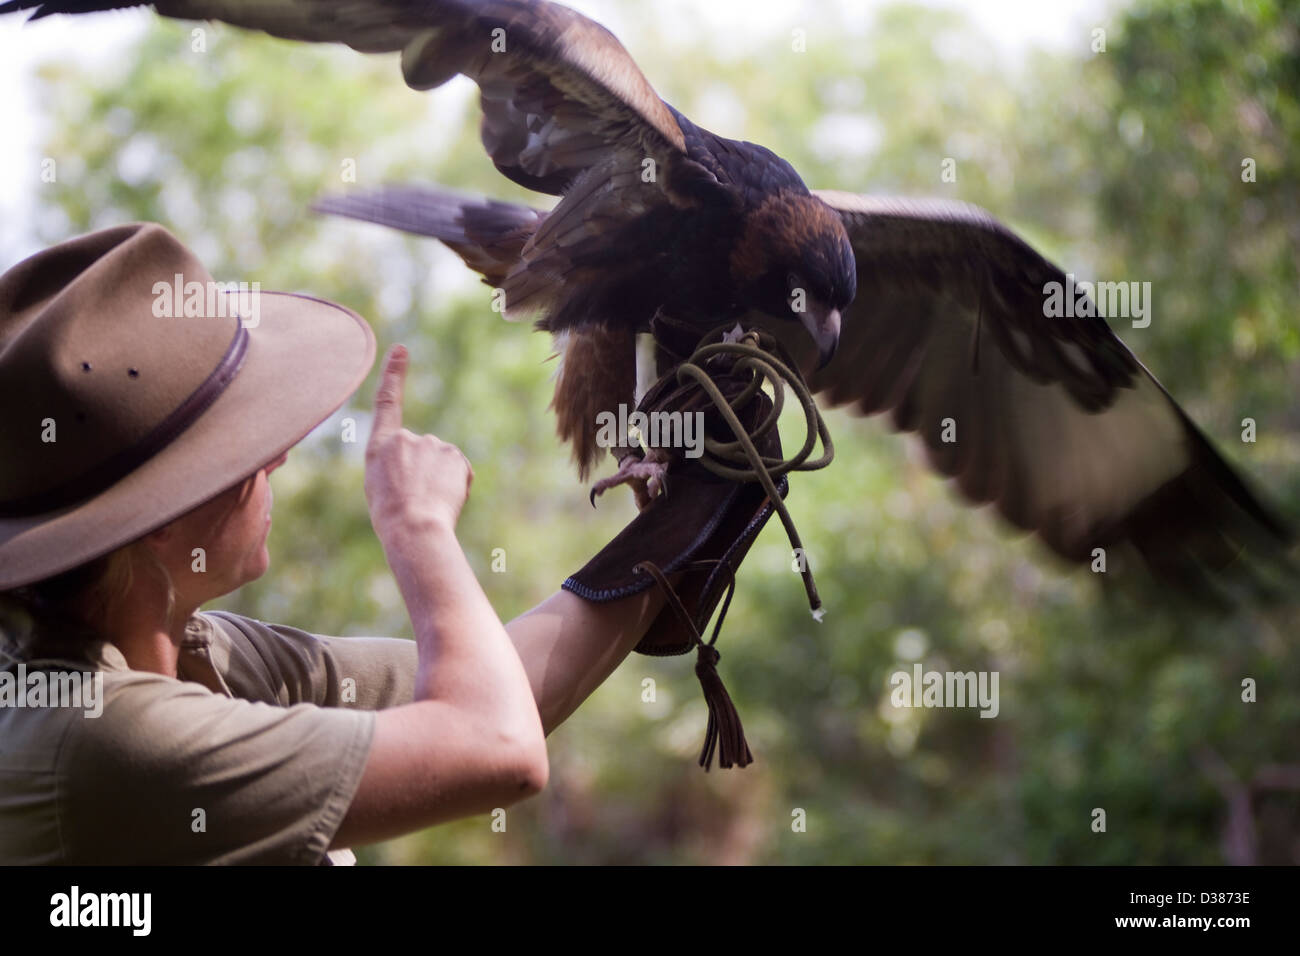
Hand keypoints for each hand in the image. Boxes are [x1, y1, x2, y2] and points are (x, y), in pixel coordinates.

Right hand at [364, 344, 472, 534]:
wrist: (413, 527)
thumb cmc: (392, 517)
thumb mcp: (381, 487)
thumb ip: (399, 465)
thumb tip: (425, 464)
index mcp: (380, 446)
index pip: (387, 402)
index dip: (395, 374)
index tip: (401, 349)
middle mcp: (407, 438)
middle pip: (421, 452)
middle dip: (423, 474)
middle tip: (414, 500)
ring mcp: (433, 444)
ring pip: (441, 464)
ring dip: (439, 482)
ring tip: (428, 502)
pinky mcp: (455, 455)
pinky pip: (458, 472)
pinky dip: (456, 486)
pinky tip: (445, 500)